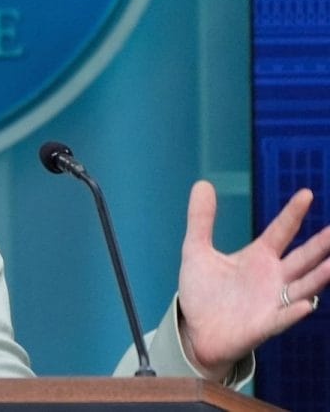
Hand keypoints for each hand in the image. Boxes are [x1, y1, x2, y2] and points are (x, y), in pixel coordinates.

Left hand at [177, 180, 329, 380]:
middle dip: (321, 245)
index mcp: (258, 257)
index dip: (292, 214)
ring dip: (320, 276)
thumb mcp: (196, 250)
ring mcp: (272, 301)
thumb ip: (201, 219)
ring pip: (303, 286)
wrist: (196, 330)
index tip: (306, 193)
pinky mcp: (265, 325)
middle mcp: (273, 277)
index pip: (281, 231)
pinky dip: (294, 311)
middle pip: (303, 257)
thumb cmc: (203, 292)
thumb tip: (202, 183)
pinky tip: (306, 304)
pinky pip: (283, 318)